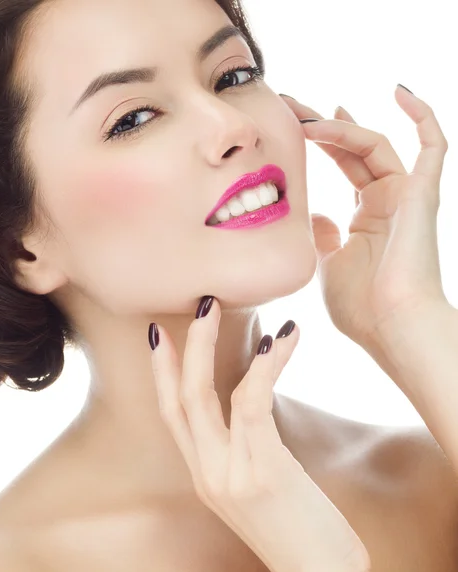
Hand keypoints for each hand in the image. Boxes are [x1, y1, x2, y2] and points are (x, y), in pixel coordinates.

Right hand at [149, 297, 370, 571]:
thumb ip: (245, 451)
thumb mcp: (260, 488)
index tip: (160, 335)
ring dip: (208, 346)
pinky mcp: (261, 470)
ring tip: (217, 307)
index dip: (162, 372)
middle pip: (179, 398)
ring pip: (204, 396)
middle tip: (197, 305)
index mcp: (205, 474)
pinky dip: (263, 367)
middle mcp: (207, 472)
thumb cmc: (301, 532)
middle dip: (183, 347)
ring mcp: (229, 473)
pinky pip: (252, 404)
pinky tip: (279, 340)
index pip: (172, 414)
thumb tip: (252, 408)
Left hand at [280, 87, 449, 348]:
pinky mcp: (423, 195)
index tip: (292, 124)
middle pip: (354, 150)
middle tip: (291, 105)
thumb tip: (317, 213)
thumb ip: (324, 236)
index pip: (343, 166)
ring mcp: (407, 197)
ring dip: (342, 127)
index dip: (320, 143)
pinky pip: (433, 146)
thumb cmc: (360, 306)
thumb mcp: (327, 265)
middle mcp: (388, 202)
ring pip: (377, 145)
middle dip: (322, 127)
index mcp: (367, 218)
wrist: (391, 328)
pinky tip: (399, 91)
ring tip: (306, 115)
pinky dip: (422, 117)